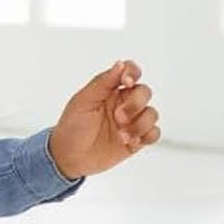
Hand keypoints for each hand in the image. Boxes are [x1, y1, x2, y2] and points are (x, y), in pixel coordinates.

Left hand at [47, 59, 160, 178]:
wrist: (69, 158)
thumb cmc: (72, 127)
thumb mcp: (83, 101)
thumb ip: (102, 82)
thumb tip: (120, 64)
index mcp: (110, 90)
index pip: (130, 72)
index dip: (133, 73)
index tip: (126, 82)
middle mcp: (124, 103)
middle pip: (144, 92)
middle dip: (135, 104)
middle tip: (118, 117)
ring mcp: (131, 121)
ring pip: (152, 113)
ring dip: (139, 124)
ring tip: (121, 136)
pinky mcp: (137, 140)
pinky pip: (154, 133)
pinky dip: (146, 136)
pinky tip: (131, 141)